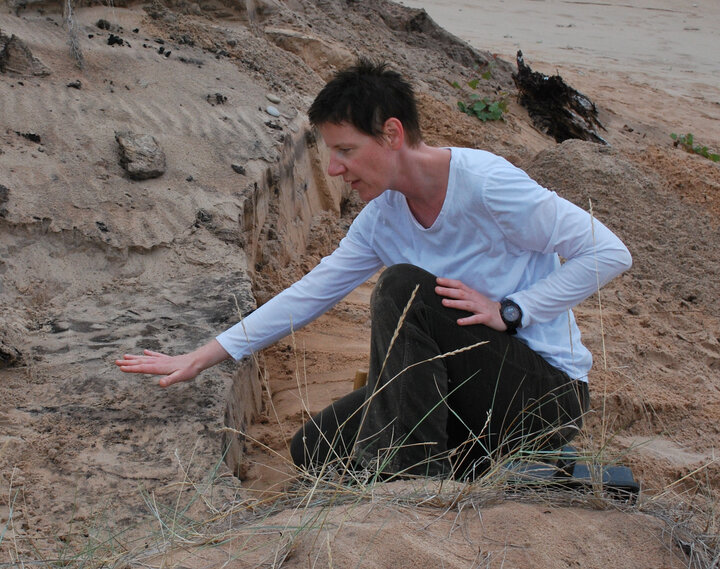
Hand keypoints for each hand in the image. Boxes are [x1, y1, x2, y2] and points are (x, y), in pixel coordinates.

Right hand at [115, 340, 229, 387]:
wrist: (197, 360)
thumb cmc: (189, 370)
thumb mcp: (180, 377)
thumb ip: (170, 380)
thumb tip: (160, 384)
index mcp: (160, 367)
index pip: (143, 368)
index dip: (132, 368)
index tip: (121, 368)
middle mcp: (159, 362)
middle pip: (141, 362)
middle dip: (128, 363)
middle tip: (116, 362)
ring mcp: (163, 360)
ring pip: (146, 358)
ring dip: (135, 358)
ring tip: (124, 356)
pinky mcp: (167, 359)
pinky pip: (156, 355)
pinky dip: (149, 354)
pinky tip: (145, 351)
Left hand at [435, 277, 505, 330]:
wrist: (505, 315)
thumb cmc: (486, 307)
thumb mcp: (475, 299)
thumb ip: (464, 296)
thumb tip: (448, 292)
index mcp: (473, 294)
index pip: (460, 285)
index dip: (449, 282)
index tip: (438, 280)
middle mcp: (476, 299)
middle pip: (461, 293)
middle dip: (448, 291)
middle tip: (436, 289)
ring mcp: (481, 308)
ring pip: (467, 304)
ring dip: (455, 303)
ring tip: (444, 303)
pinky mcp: (486, 318)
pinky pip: (476, 319)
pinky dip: (467, 320)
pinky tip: (459, 322)